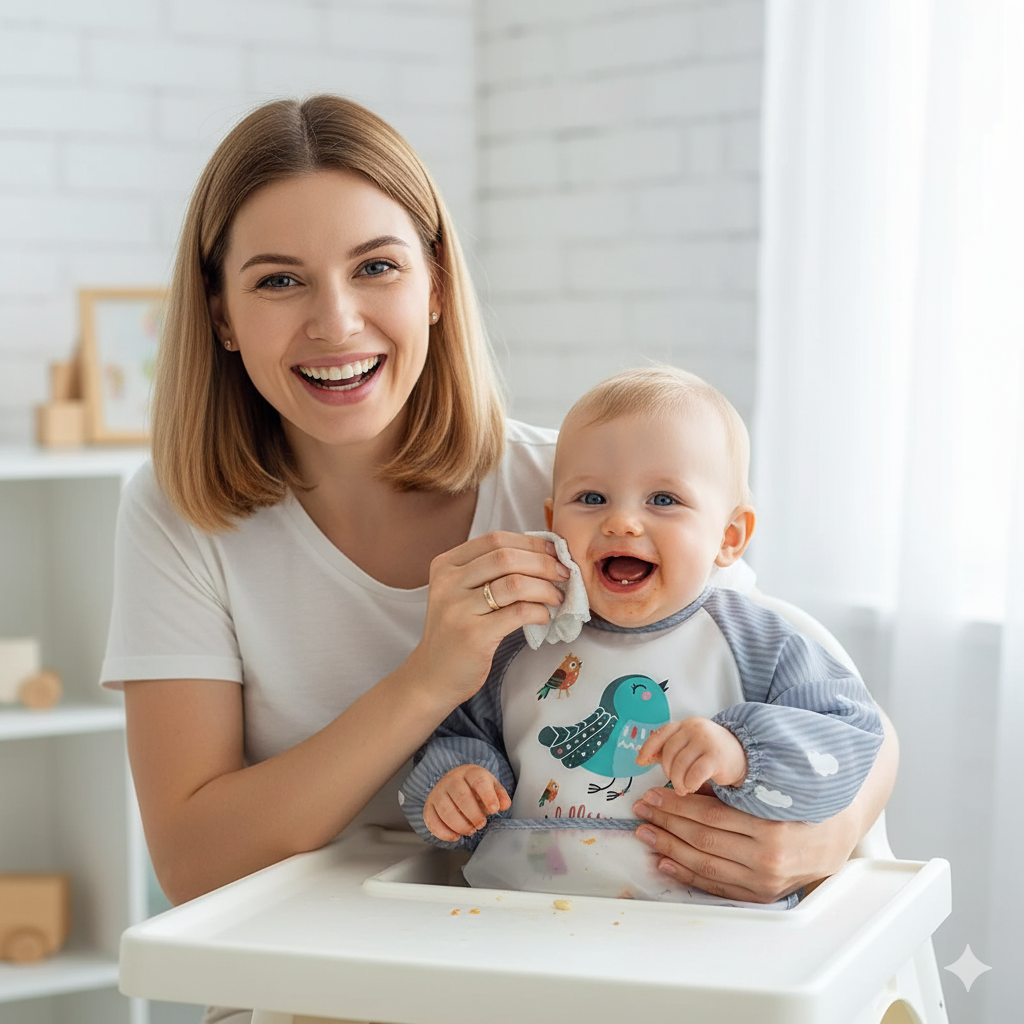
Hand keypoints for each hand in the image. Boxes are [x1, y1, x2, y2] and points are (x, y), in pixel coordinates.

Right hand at [411, 532, 569, 706]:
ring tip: (557, 597)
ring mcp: (458, 608)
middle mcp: (448, 582)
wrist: (432, 676)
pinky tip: (543, 616)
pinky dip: (539, 611)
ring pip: (515, 583)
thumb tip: (543, 556)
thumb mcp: (461, 593)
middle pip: (507, 557)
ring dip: (546, 588)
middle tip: (564, 574)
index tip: (554, 552)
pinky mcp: (473, 635)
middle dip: (544, 563)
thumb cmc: (456, 632)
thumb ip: (490, 572)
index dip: (531, 543)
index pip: (495, 539)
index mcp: (446, 565)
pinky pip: (519, 612)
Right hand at [423, 765, 510, 841]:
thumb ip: (499, 795)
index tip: (494, 810)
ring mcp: (438, 793)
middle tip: (481, 824)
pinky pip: (432, 821)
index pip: (478, 781)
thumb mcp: (490, 786)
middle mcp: (451, 780)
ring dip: (460, 825)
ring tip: (471, 830)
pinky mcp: (429, 806)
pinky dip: (444, 833)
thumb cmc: (475, 788)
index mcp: (470, 773)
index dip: (488, 796)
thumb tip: (505, 804)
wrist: (455, 783)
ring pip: (446, 811)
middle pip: (462, 797)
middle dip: (474, 815)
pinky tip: (456, 836)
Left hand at [632, 787, 856, 903]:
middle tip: (643, 810)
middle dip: (667, 822)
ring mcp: (763, 881)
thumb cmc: (802, 806)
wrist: (838, 836)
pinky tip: (666, 861)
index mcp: (770, 828)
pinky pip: (716, 885)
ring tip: (647, 833)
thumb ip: (732, 791)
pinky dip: (687, 874)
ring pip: (704, 864)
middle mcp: (767, 859)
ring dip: (670, 847)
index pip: (710, 816)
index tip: (653, 794)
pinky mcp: (761, 894)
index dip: (676, 804)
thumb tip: (686, 786)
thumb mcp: (770, 791)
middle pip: (702, 839)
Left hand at [636, 717, 746, 793]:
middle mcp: (694, 728)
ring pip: (679, 764)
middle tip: (674, 782)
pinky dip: (690, 783)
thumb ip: (668, 750)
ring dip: (678, 781)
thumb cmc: (712, 753)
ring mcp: (706, 740)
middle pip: (668, 752)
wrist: (744, 756)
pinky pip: (694, 773)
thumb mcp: (689, 746)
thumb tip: (642, 758)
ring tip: (683, 788)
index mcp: (685, 725)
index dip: (648, 748)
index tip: (640, 762)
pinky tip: (693, 787)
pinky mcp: (716, 756)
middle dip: (667, 771)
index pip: (660, 734)